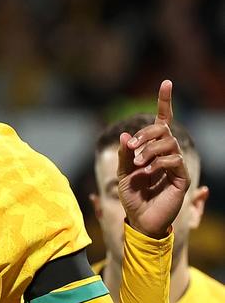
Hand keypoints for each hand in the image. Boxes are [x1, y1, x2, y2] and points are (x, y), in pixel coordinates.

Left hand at [117, 80, 190, 237]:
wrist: (140, 220)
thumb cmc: (132, 197)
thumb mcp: (122, 174)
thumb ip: (124, 155)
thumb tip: (125, 135)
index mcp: (152, 149)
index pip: (163, 122)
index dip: (164, 102)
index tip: (166, 82)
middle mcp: (166, 153)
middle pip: (163, 129)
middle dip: (146, 134)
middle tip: (131, 147)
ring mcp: (175, 164)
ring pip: (168, 143)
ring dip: (149, 150)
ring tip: (137, 165)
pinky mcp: (181, 178)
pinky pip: (174, 160)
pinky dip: (157, 164)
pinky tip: (146, 173)